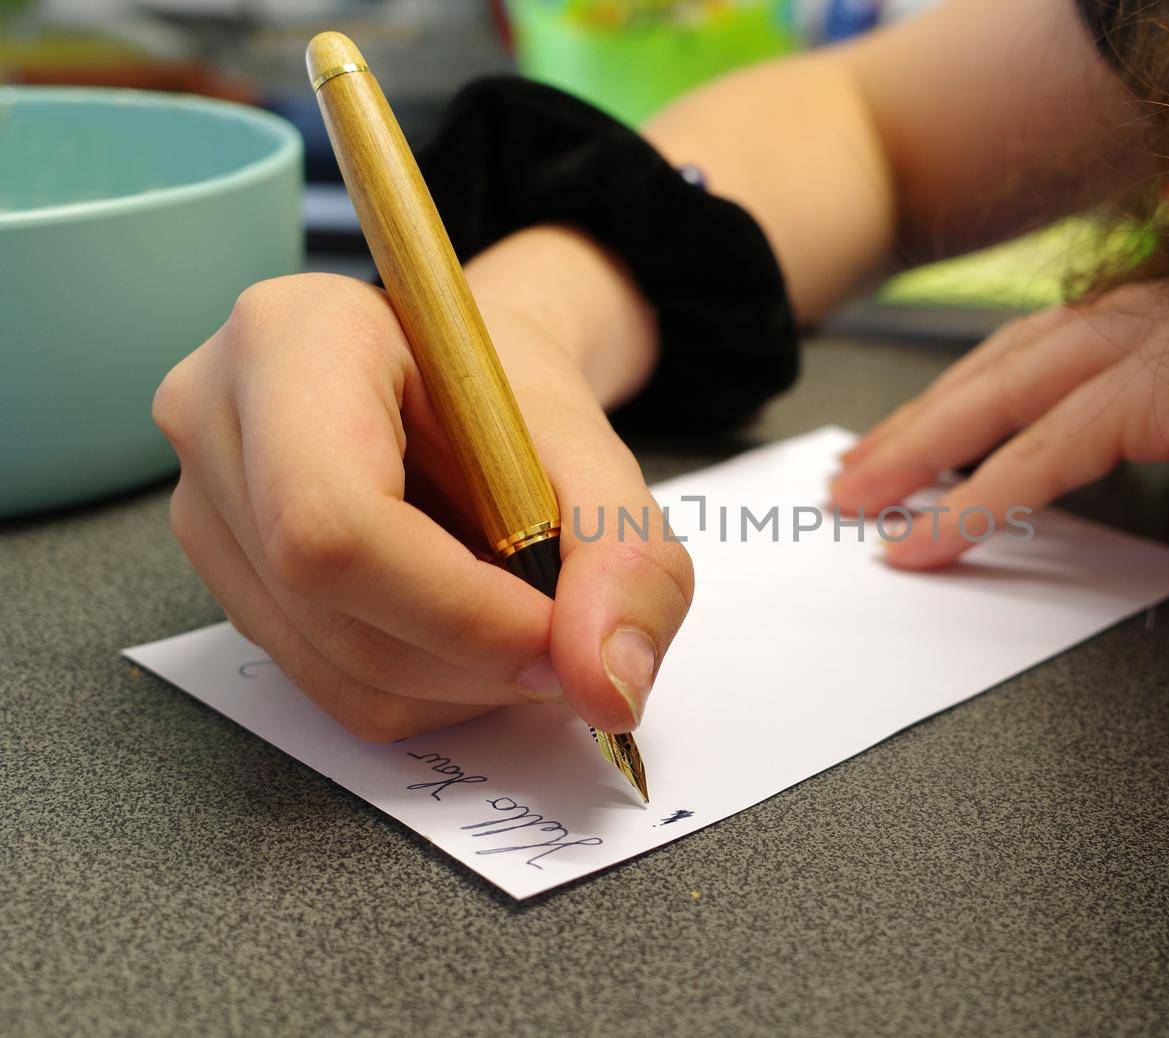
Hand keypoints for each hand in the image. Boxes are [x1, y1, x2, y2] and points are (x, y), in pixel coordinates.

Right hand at [153, 273, 691, 740]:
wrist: (469, 387)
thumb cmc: (515, 400)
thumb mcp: (599, 453)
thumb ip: (625, 556)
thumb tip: (608, 684)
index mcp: (295, 335)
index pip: (335, 519)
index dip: (457, 609)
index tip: (557, 636)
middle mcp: (216, 414)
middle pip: (328, 603)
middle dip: (475, 653)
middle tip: (567, 634)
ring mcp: (203, 505)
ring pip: (336, 669)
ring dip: (463, 680)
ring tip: (522, 613)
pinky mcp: (227, 579)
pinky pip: (333, 692)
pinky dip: (431, 688)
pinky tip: (469, 628)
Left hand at [830, 279, 1168, 606]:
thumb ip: (1148, 445)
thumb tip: (1067, 475)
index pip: (1039, 355)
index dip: (961, 401)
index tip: (902, 447)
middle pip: (1006, 365)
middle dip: (920, 425)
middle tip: (855, 478)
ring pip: (1010, 395)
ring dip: (923, 455)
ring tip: (862, 505)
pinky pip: (1046, 450)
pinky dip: (977, 501)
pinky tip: (926, 541)